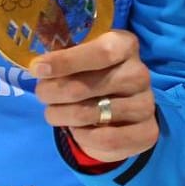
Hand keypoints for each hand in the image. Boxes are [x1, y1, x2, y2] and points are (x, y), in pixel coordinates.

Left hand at [33, 30, 156, 162]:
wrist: (121, 111)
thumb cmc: (94, 76)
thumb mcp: (82, 60)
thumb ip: (65, 57)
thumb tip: (39, 67)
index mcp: (125, 46)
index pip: (102, 52)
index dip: (67, 61)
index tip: (38, 69)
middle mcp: (139, 73)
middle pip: (85, 86)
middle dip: (52, 93)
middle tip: (41, 94)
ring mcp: (145, 104)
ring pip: (88, 114)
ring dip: (61, 116)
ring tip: (55, 113)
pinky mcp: (146, 131)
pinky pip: (105, 139)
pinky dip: (81, 137)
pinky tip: (77, 129)